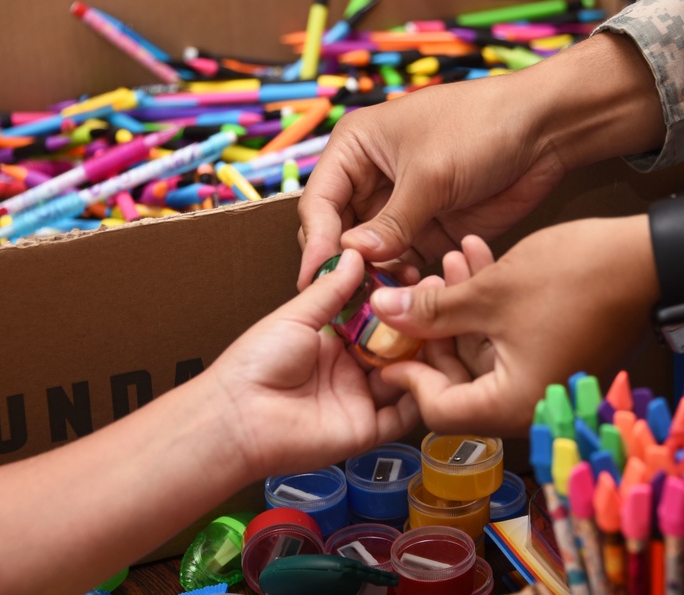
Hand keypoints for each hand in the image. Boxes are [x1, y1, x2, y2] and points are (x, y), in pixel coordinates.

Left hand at [210, 249, 419, 477]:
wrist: (238, 416)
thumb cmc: (256, 363)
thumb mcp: (297, 316)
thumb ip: (332, 289)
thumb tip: (356, 254)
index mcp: (332, 341)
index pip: (377, 317)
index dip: (399, 299)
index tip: (419, 276)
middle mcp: (350, 370)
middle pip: (397, 346)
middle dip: (420, 323)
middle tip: (441, 296)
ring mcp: (360, 400)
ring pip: (407, 376)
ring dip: (427, 354)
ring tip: (445, 325)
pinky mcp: (366, 430)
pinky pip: (404, 415)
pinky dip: (421, 394)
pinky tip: (434, 368)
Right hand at [297, 70, 568, 288]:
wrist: (544, 130)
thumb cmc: (481, 127)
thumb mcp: (431, 174)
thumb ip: (393, 221)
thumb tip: (352, 257)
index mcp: (356, 149)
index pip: (320, 202)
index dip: (318, 242)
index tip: (318, 280)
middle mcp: (372, 180)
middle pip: (341, 235)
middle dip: (346, 268)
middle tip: (352, 301)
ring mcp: (401, 208)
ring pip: (372, 257)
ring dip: (376, 280)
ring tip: (386, 302)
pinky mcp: (431, 231)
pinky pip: (406, 265)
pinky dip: (406, 282)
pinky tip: (415, 295)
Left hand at [372, 221, 660, 434]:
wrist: (650, 259)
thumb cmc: (575, 278)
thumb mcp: (490, 292)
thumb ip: (430, 310)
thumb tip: (380, 314)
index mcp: (512, 405)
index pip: (439, 408)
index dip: (406, 372)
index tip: (382, 342)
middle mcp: (530, 406)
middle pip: (459, 382)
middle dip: (434, 328)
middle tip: (418, 288)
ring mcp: (546, 383)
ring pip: (484, 354)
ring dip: (462, 308)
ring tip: (451, 259)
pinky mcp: (557, 360)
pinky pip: (509, 343)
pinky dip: (490, 309)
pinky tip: (478, 262)